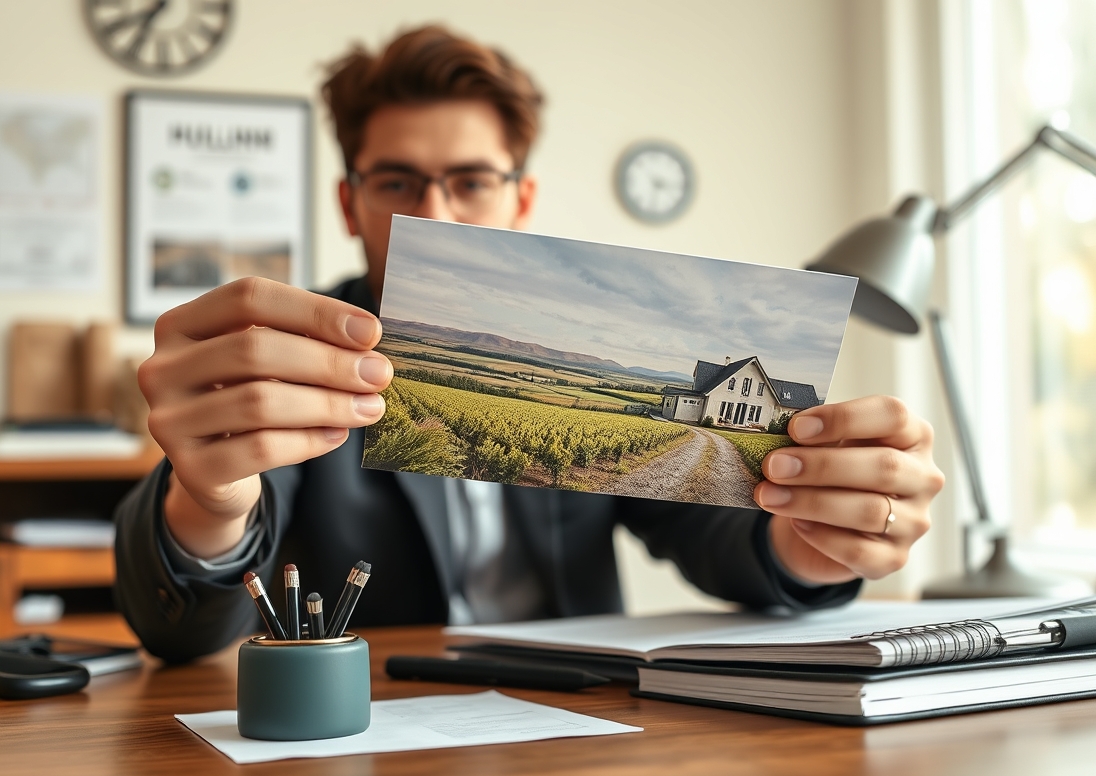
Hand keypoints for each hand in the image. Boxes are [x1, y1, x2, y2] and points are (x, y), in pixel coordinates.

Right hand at [139, 278, 391, 557]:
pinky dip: (309, 441)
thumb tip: (367, 347)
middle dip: (329, 362)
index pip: (249, 298)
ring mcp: (168, 420)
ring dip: (328, 403)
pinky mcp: (190, 468)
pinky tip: (338, 435)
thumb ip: (303, 342)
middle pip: (254, 349)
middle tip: (379, 374)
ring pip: (260, 402)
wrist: (215, 472)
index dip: (315, 310)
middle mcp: (162, 367)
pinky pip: (261, 449)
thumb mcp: (267, 362)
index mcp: (181, 324)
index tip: (371, 332)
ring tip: (370, 407)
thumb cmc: (248, 399)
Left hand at [754, 395, 944, 584]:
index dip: (844, 418)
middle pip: (884, 466)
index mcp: (912, 436)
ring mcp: (914, 521)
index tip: (797, 427)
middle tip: (775, 465)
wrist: (819, 524)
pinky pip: (859, 550)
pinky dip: (821, 536)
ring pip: (870, 511)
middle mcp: (923, 477)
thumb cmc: (829, 474)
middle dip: (821, 465)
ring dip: (812, 501)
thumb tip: (779, 435)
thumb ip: (814, 437)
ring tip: (770, 495)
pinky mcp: (895, 558)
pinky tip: (796, 523)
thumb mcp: (825, 445)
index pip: (893, 416)